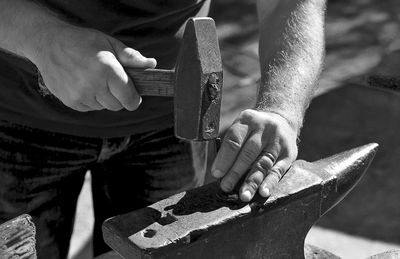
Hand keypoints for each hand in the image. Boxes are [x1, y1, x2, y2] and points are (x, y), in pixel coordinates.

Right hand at [31, 24, 155, 111]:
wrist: (48, 44)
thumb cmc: (84, 42)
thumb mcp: (110, 44)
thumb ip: (132, 58)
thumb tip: (152, 64)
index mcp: (107, 70)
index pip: (130, 99)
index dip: (135, 99)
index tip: (134, 95)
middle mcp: (93, 85)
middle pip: (118, 105)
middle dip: (120, 97)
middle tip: (113, 82)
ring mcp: (80, 95)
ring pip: (104, 107)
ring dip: (105, 98)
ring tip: (96, 80)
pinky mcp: (70, 102)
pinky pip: (90, 108)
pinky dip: (92, 100)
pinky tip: (85, 84)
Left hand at [211, 109, 297, 201]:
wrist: (282, 119)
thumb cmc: (253, 130)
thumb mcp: (241, 127)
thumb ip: (230, 145)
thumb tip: (218, 173)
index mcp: (247, 120)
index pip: (234, 140)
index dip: (224, 158)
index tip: (216, 174)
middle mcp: (264, 128)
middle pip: (248, 153)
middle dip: (235, 172)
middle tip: (226, 187)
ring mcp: (278, 141)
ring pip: (263, 163)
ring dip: (252, 182)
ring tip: (244, 195)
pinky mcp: (288, 154)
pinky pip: (278, 170)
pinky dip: (270, 182)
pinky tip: (263, 192)